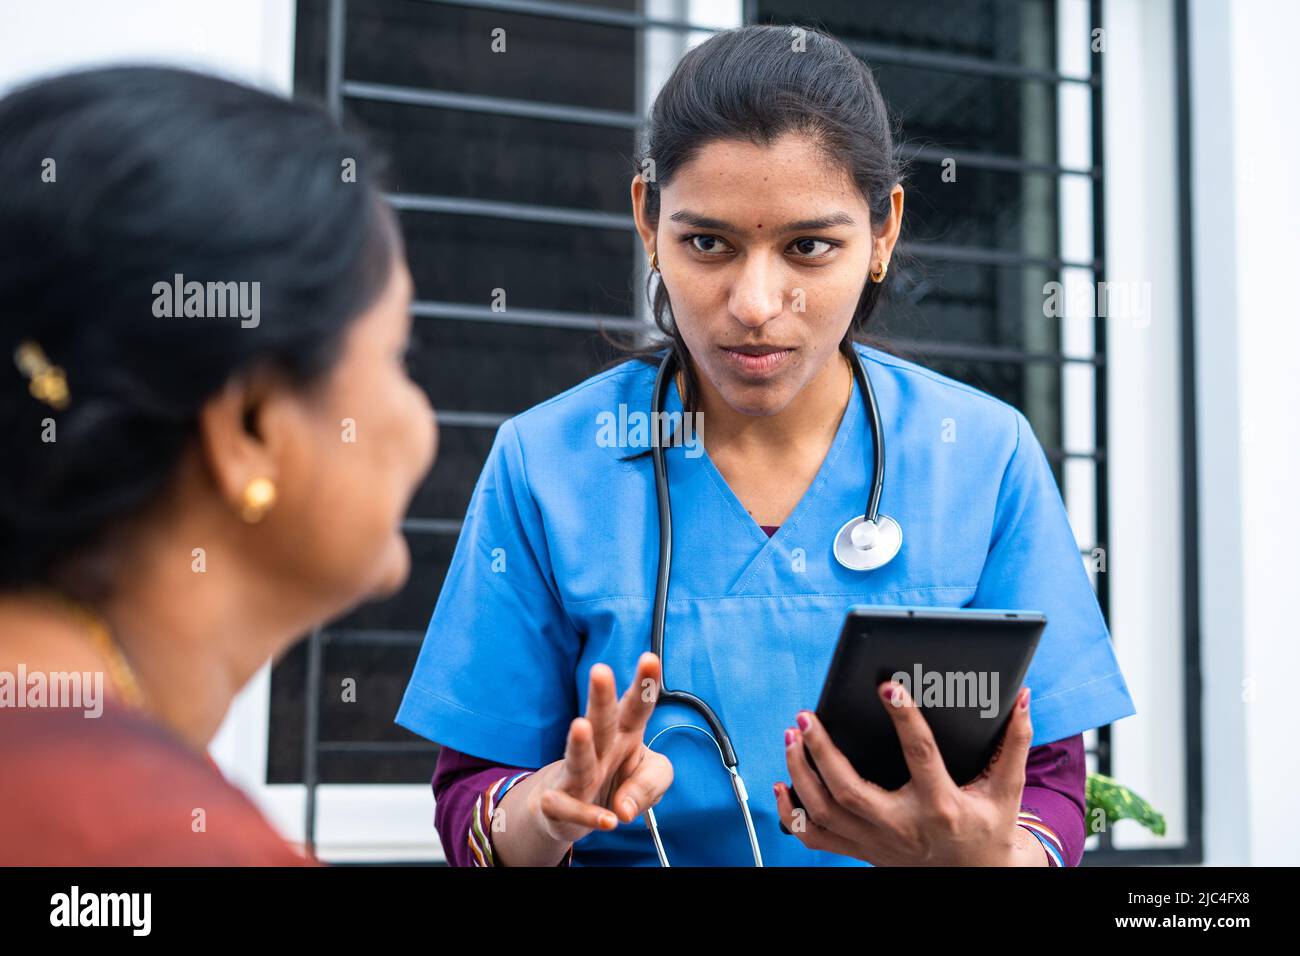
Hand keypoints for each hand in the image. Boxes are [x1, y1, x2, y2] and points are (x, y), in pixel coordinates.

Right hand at [532, 652, 673, 844]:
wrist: (564, 810)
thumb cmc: (614, 780)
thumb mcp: (650, 779)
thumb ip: (651, 784)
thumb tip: (626, 808)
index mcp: (625, 734)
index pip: (636, 706)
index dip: (644, 684)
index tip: (650, 659)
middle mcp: (599, 750)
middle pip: (602, 721)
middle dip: (601, 696)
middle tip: (600, 670)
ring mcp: (576, 776)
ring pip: (578, 758)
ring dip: (580, 743)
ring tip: (581, 726)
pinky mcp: (558, 805)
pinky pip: (570, 808)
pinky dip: (588, 815)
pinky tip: (607, 820)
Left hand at [774, 680, 1033, 865]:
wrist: (977, 875)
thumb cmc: (989, 826)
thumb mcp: (1007, 788)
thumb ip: (1015, 742)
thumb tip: (1022, 696)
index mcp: (942, 805)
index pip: (920, 755)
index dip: (905, 717)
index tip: (888, 686)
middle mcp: (903, 827)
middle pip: (850, 790)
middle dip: (823, 751)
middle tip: (807, 715)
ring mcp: (877, 843)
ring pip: (824, 811)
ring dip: (800, 772)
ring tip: (792, 734)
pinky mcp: (860, 852)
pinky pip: (814, 837)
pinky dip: (791, 813)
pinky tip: (782, 782)